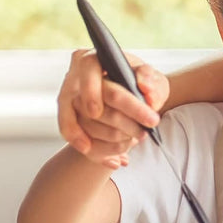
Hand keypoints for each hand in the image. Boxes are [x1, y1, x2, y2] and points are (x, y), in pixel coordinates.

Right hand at [57, 48, 168, 168]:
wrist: (137, 98)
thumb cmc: (143, 85)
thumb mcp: (154, 80)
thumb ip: (152, 81)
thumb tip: (145, 88)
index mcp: (93, 60)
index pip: (88, 72)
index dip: (90, 93)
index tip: (97, 112)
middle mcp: (75, 78)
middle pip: (87, 103)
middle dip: (117, 123)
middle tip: (142, 134)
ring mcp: (68, 99)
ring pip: (82, 124)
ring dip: (111, 140)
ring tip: (134, 144)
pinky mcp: (69, 118)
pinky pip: (75, 139)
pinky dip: (97, 153)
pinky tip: (116, 162)